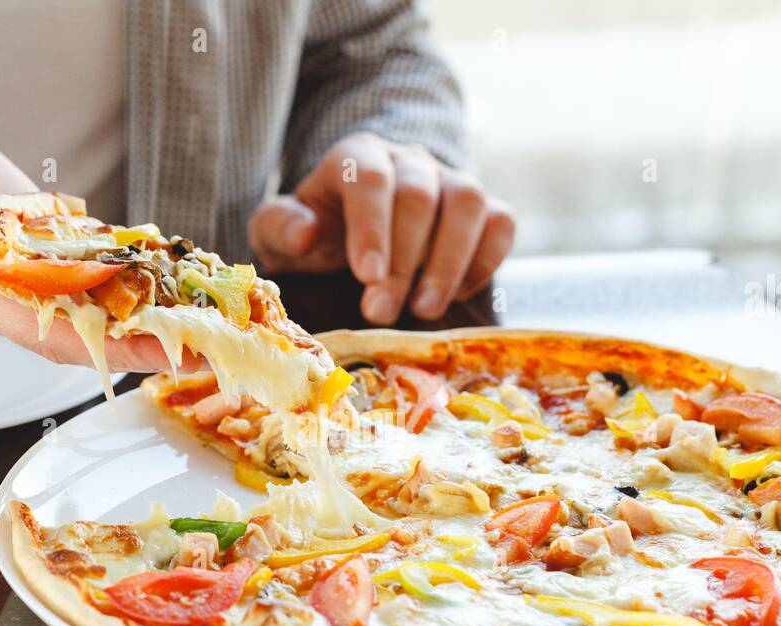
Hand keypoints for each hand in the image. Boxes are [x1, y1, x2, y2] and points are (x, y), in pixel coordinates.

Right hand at [0, 83, 181, 371]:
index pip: (44, 330)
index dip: (102, 346)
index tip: (156, 354)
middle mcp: (14, 289)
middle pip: (90, 328)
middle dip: (148, 342)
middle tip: (209, 349)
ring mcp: (41, 268)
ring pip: (107, 300)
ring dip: (157, 314)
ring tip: (214, 323)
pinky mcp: (60, 243)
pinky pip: (110, 263)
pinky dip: (147, 272)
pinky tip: (190, 277)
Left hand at [248, 132, 514, 325]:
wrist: (352, 235)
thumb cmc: (315, 235)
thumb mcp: (279, 234)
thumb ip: (280, 228)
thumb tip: (305, 234)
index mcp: (356, 157)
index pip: (370, 178)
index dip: (372, 227)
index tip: (368, 276)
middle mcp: (408, 161)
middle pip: (419, 196)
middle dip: (403, 260)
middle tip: (381, 312)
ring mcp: (450, 181)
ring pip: (467, 201)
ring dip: (449, 262)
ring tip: (423, 309)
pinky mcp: (484, 208)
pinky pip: (501, 222)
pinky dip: (484, 261)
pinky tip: (455, 295)